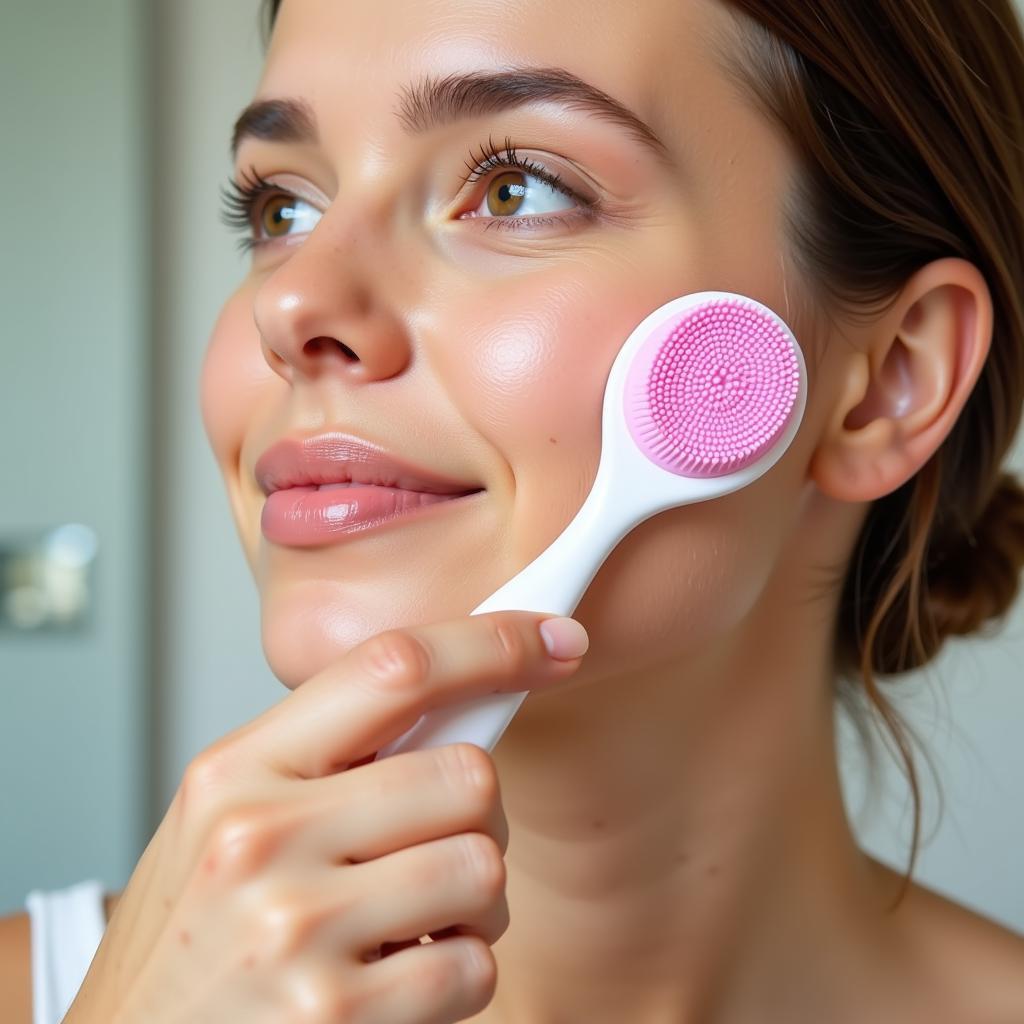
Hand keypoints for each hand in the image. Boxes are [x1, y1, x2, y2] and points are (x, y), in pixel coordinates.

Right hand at [65, 611, 587, 1023]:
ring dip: (472, 901)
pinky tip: (398, 976)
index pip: (393, 668)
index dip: (492, 643)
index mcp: (239, 768)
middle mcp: (262, 837)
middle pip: (467, 775)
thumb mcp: (229, 815)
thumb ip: (331, 756)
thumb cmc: (192, 933)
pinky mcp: (333, 1017)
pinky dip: (458, 974)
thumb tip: (464, 700)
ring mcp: (295, 930)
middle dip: (475, 813)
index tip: (555, 640)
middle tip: (433, 844)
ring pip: (483, 868)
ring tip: (409, 920)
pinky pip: (472, 966)